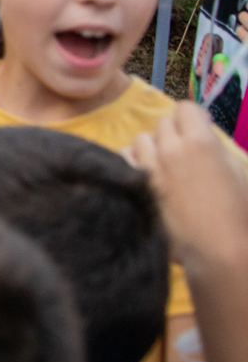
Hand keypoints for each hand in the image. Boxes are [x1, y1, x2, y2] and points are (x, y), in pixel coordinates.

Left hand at [128, 102, 247, 276]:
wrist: (219, 253)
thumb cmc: (240, 215)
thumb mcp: (240, 173)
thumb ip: (217, 149)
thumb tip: (204, 135)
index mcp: (200, 142)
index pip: (185, 108)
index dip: (194, 118)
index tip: (200, 130)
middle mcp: (169, 149)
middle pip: (163, 124)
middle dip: (175, 134)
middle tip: (186, 153)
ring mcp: (148, 168)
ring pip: (141, 140)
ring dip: (153, 147)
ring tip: (167, 166)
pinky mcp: (134, 187)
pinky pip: (125, 159)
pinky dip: (135, 163)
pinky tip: (148, 177)